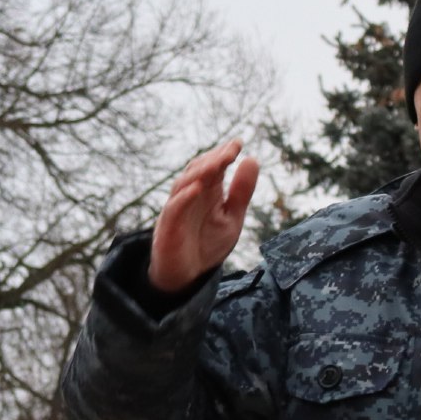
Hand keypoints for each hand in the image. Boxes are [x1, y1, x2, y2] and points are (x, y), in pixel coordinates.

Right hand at [148, 139, 260, 293]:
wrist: (187, 276)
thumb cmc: (207, 244)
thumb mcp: (232, 218)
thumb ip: (241, 193)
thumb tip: (252, 159)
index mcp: (207, 192)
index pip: (213, 166)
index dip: (224, 153)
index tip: (238, 143)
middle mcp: (190, 196)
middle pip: (198, 170)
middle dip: (214, 158)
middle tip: (231, 149)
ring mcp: (177, 209)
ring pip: (184, 184)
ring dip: (201, 172)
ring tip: (218, 163)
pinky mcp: (168, 226)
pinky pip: (174, 208)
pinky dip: (184, 197)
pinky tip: (198, 189)